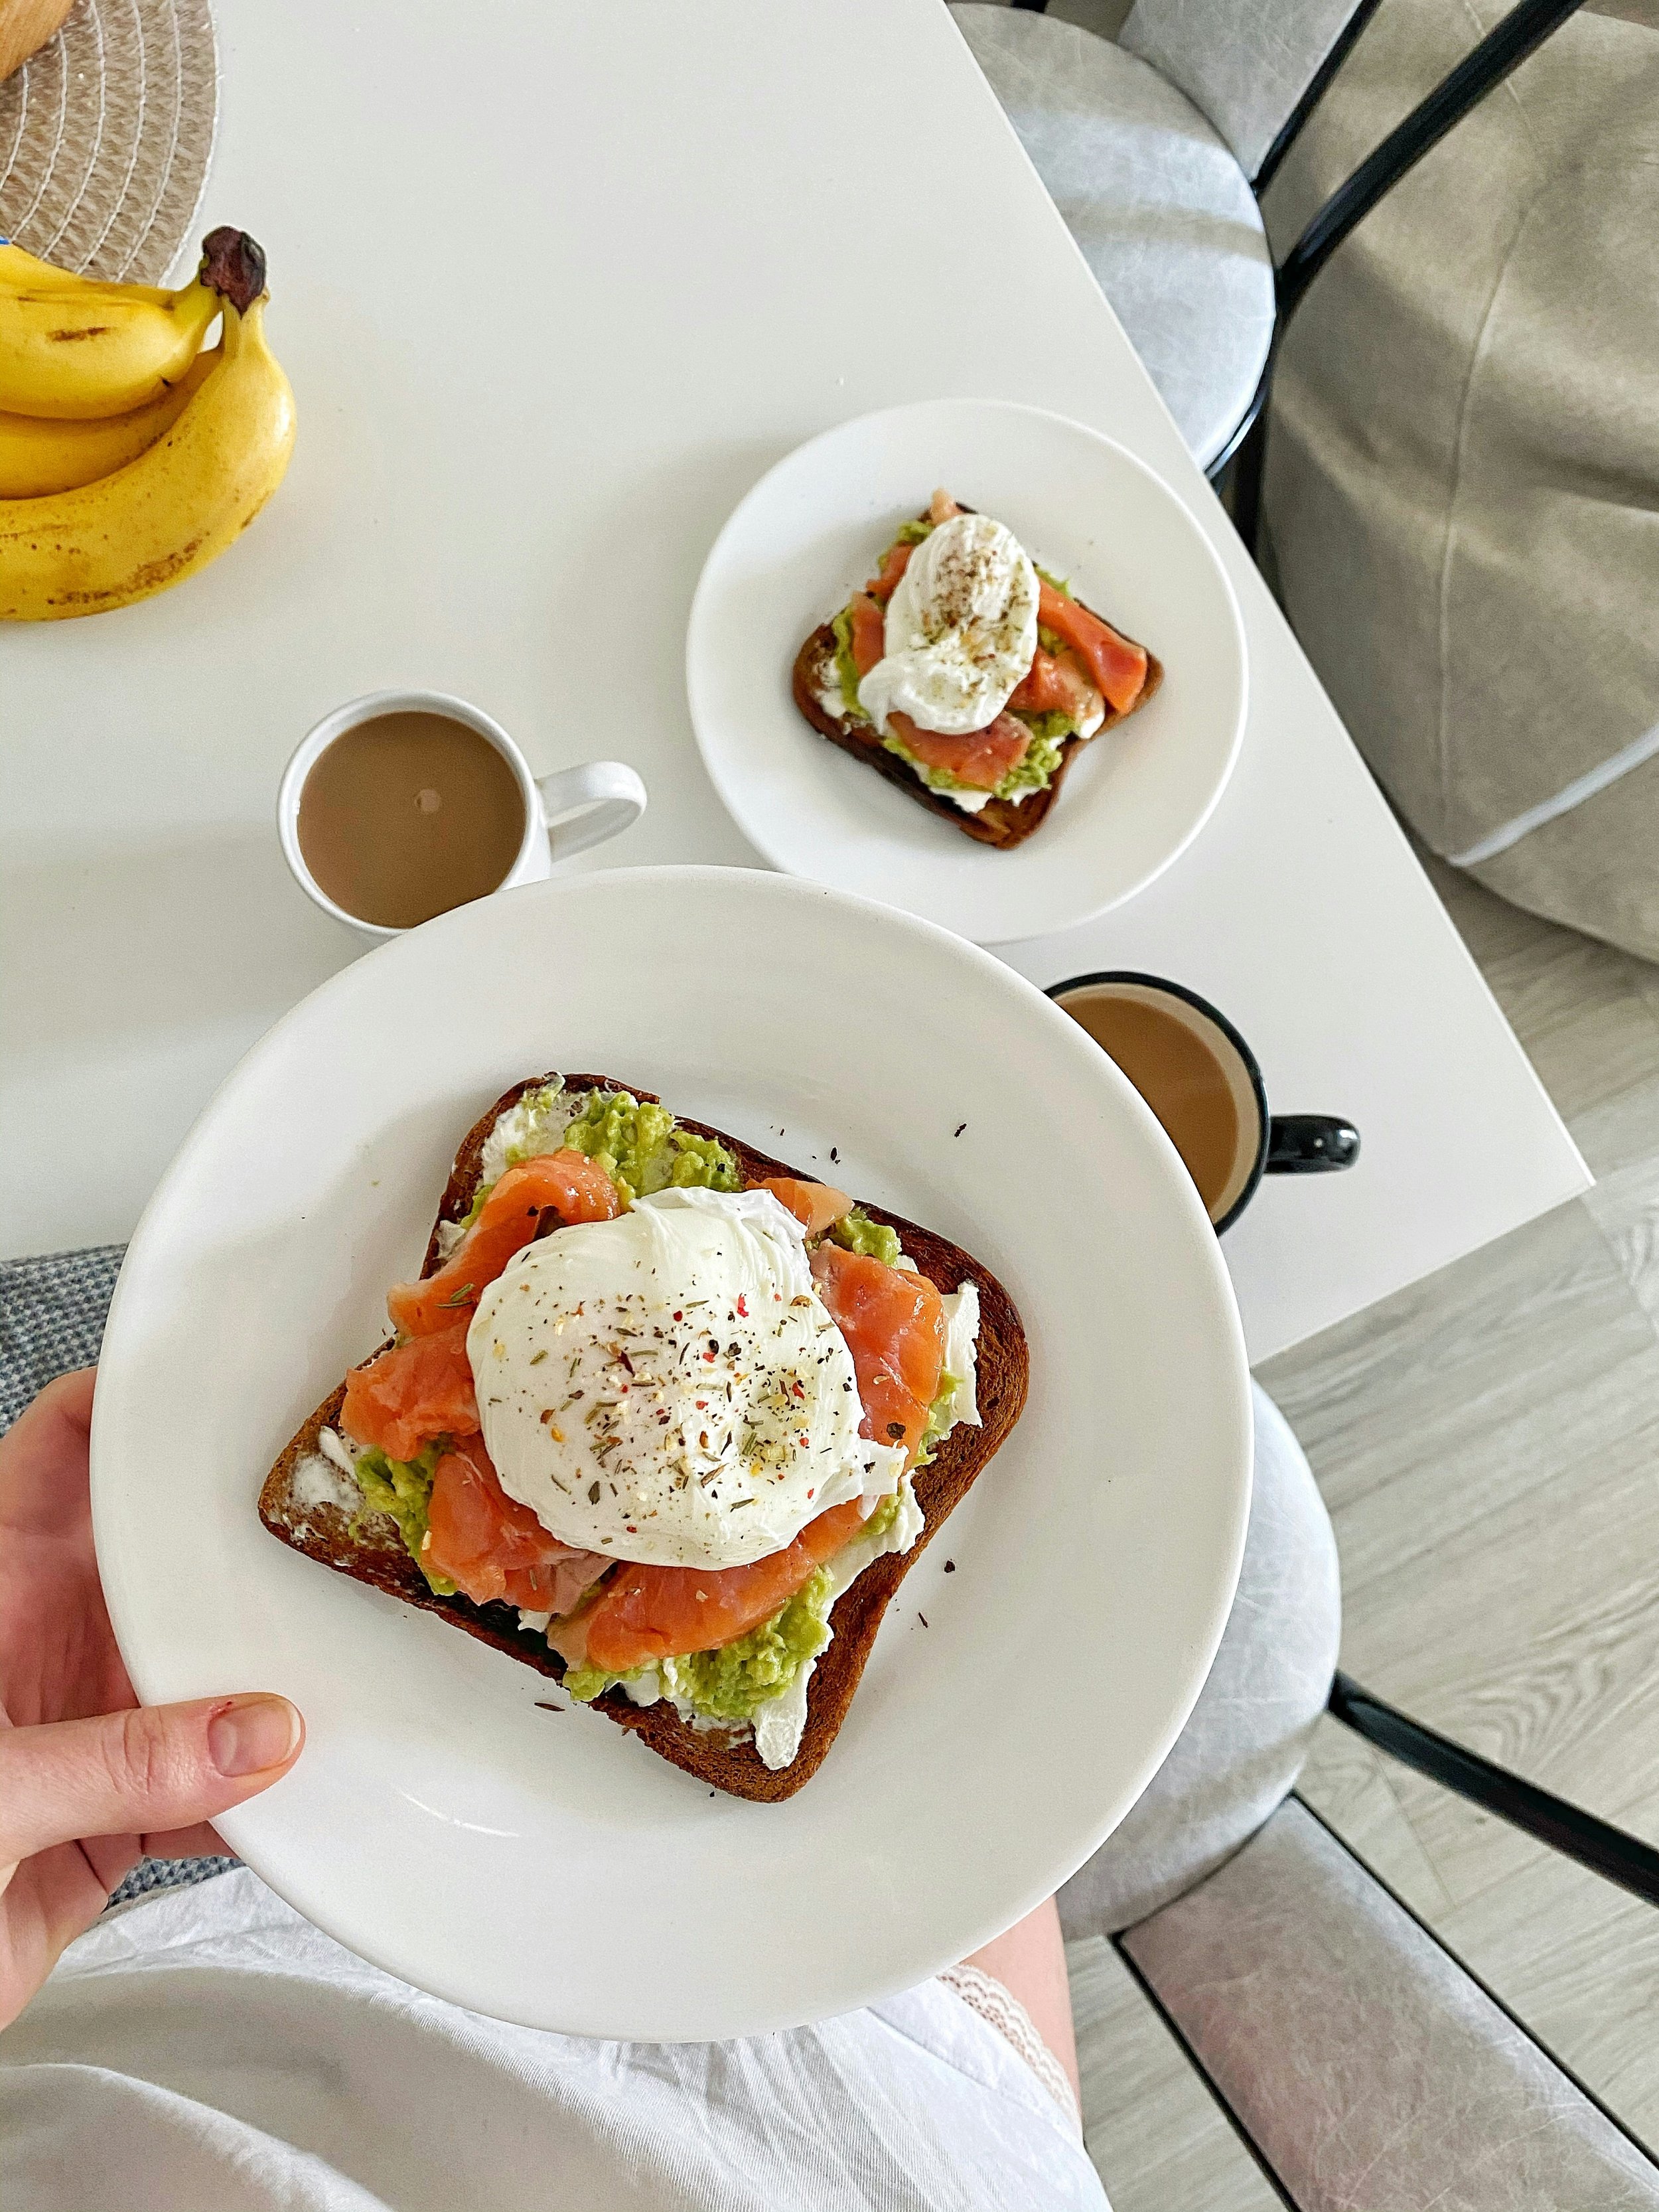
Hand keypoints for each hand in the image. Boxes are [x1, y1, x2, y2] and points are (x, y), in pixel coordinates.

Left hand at [0, 1369, 303, 2027]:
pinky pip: (214, 1786)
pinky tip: (318, 1787)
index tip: (240, 1375)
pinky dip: (269, 1794)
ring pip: (206, 1668)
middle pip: (168, 1553)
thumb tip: (259, 1734)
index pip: (69, 1444)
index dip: (146, 1398)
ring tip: (355, 1655)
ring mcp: (86, 1724)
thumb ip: (120, 1763)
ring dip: (273, 1675)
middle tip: (342, 1516)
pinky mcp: (113, 1816)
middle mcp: (46, 1640)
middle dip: (249, 1536)